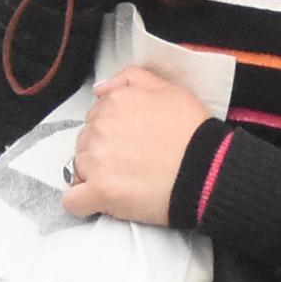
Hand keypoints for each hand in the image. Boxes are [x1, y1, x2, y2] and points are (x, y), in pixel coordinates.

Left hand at [65, 67, 204, 226]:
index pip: (95, 119)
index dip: (111, 133)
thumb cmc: (192, 132)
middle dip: (101, 154)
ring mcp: (96, 161)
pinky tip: (100, 203)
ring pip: (78, 170)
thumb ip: (131, 78)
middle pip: (84, 144)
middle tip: (130, 164)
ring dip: (94, 177)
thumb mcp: (170, 89)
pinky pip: (73, 201)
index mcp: (113, 103)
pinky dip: (83, 203)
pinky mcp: (100, 192)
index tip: (130, 144)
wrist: (207, 170)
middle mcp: (99, 128)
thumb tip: (100, 89)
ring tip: (124, 183)